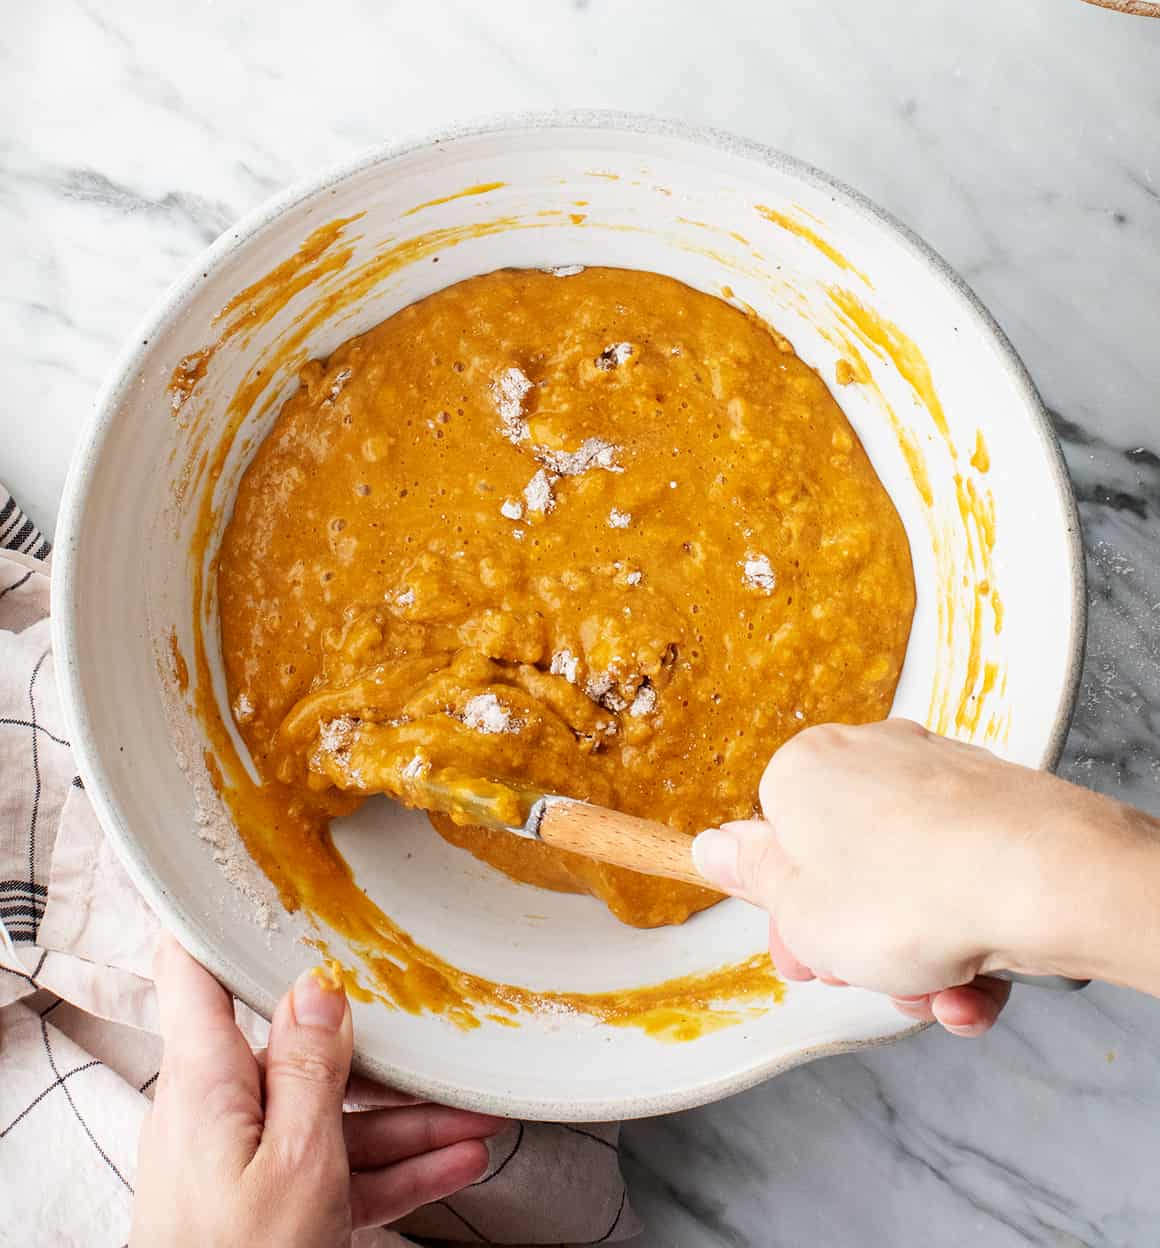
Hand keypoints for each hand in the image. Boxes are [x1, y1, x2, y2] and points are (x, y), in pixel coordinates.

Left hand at [131, 935, 503, 1246]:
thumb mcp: (295, 1162)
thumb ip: (309, 1067)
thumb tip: (318, 984)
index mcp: (206, 1082)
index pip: (196, 973)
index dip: (217, 918)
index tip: (255, 874)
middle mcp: (220, 1112)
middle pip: (301, 1052)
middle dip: (379, 1051)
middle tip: (438, 1035)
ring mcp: (245, 1164)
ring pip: (334, 1118)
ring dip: (409, 1120)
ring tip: (478, 1120)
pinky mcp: (268, 1209)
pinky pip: (338, 1171)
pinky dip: (395, 1168)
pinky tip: (455, 1163)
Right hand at [692, 720, 1159, 1033]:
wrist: (1045, 879)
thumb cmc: (906, 892)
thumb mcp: (798, 912)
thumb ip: (753, 880)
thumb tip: (715, 849)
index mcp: (805, 770)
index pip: (775, 840)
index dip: (786, 910)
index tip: (801, 951)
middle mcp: (870, 756)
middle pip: (842, 864)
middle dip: (851, 937)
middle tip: (862, 979)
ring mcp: (938, 776)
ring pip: (906, 880)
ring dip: (912, 953)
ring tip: (935, 993)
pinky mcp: (995, 804)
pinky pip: (959, 876)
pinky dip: (963, 935)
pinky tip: (973, 987)